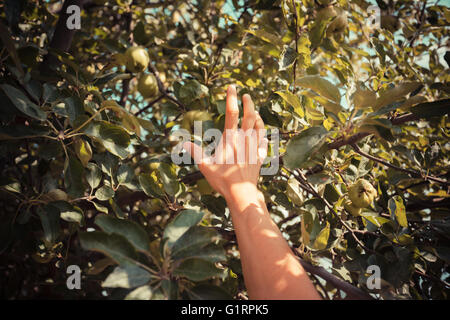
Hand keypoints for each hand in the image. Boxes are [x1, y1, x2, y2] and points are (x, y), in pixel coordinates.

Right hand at [183, 85, 267, 200]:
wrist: (242, 192)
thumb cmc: (222, 180)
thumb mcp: (205, 166)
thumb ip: (195, 152)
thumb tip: (183, 143)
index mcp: (230, 139)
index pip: (231, 113)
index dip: (231, 98)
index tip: (232, 87)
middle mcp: (243, 139)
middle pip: (249, 115)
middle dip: (248, 102)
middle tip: (246, 95)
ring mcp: (253, 147)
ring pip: (258, 125)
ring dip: (256, 114)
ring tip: (254, 109)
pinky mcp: (259, 155)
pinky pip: (263, 138)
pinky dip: (263, 130)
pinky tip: (261, 128)